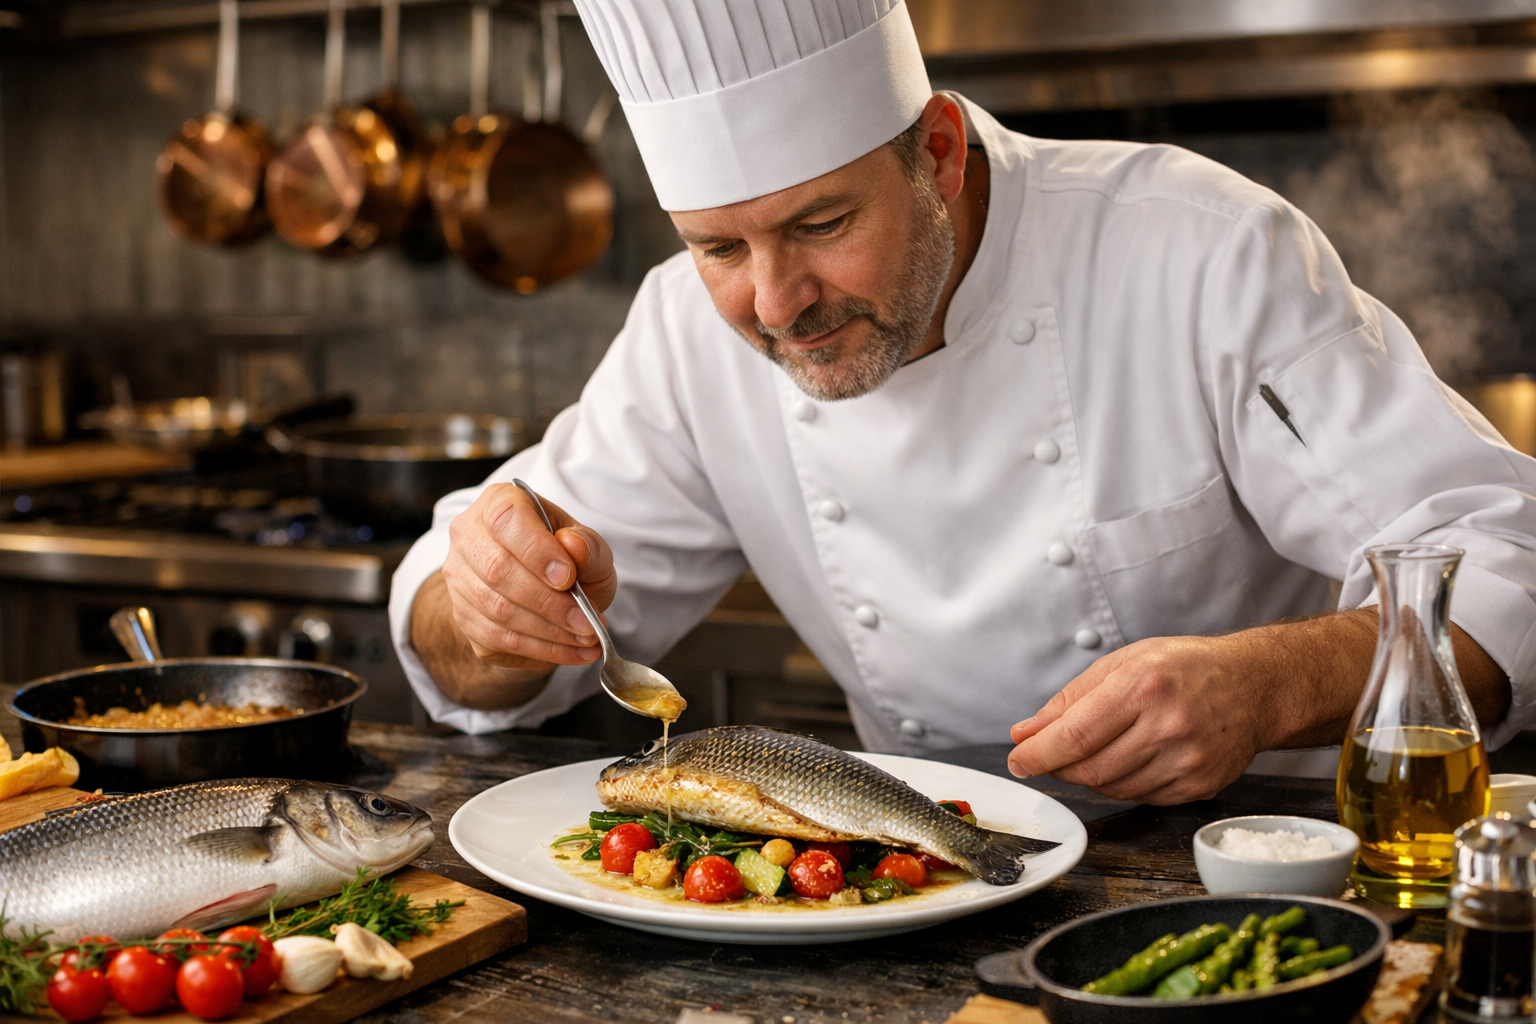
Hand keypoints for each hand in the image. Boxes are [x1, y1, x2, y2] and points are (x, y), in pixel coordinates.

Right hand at [440, 482, 616, 672]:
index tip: (568, 578)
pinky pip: (496, 638)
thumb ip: (589, 546)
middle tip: (587, 623)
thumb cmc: (567, 559)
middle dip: (549, 603)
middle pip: (498, 570)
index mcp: (499, 503)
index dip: (536, 551)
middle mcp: (468, 536)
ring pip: (497, 609)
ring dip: (548, 631)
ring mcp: (459, 578)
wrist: (543, 586)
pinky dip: (539, 649)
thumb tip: (574, 547)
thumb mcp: (590, 547)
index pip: (506, 519)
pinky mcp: (462, 615)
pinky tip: (571, 651)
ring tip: (586, 639)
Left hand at [1006, 635, 1275, 804]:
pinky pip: (1140, 797)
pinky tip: (1127, 760)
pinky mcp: (1199, 785)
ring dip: (1088, 776)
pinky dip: (1121, 784)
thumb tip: (1027, 732)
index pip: (1075, 736)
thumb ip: (1070, 698)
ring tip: (1093, 751)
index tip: (1018, 760)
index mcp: (1143, 686)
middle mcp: (1168, 726)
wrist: (1255, 686)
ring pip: (1112, 788)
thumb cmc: (1187, 667)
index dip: (1038, 754)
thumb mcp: (1123, 662)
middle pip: (1090, 769)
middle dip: (1058, 767)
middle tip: (1047, 755)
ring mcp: (1187, 761)